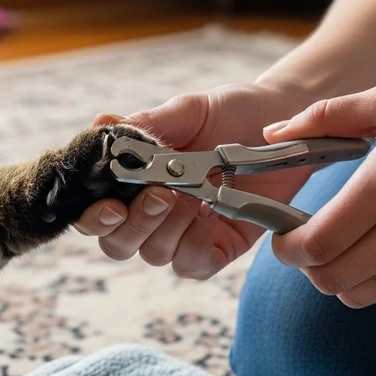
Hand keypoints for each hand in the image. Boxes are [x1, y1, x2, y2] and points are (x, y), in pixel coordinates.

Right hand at [74, 82, 313, 278]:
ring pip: (154, 254)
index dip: (94, 218)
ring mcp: (182, 233)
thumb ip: (146, 125)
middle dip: (134, 224)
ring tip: (194, 196)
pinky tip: (211, 214)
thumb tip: (101, 123)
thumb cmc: (228, 113)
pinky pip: (193, 263)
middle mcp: (150, 212)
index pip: (95, 214)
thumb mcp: (186, 112)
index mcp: (132, 180)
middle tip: (161, 194)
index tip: (111, 206)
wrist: (280, 119)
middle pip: (118, 244)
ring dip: (169, 228)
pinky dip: (196, 243)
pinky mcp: (216, 248)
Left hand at [264, 81, 375, 306]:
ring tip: (339, 245)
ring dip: (340, 276)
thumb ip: (327, 117)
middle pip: (334, 279)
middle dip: (307, 266)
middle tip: (302, 243)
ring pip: (363, 293)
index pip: (320, 242)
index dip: (288, 249)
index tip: (279, 237)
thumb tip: (273, 132)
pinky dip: (374, 277)